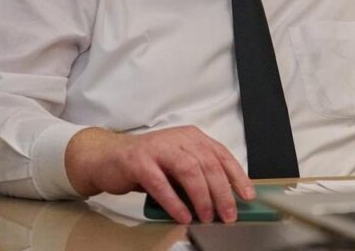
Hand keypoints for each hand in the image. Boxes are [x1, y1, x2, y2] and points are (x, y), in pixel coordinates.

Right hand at [64, 126, 254, 223]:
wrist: (107, 157)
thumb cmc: (147, 164)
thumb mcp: (177, 164)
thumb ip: (197, 175)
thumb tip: (223, 200)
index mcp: (192, 137)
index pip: (221, 155)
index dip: (237, 176)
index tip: (248, 196)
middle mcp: (178, 139)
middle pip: (208, 164)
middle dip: (222, 192)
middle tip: (228, 215)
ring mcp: (158, 148)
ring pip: (188, 171)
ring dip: (201, 197)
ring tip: (207, 217)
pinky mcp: (139, 162)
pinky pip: (161, 184)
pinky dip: (174, 202)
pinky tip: (183, 215)